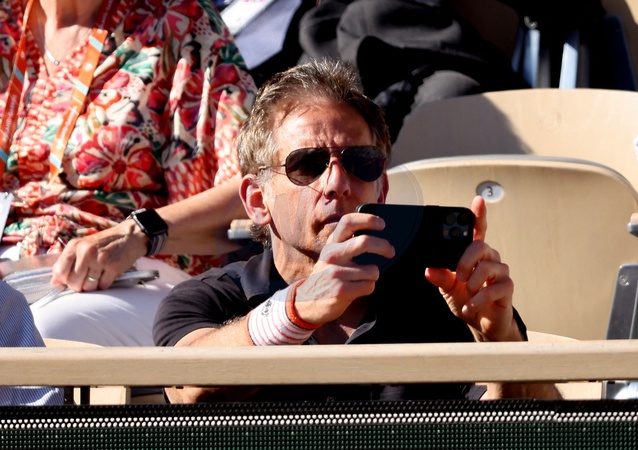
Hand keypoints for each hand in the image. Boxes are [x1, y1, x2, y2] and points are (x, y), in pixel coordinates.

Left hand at [51, 220, 147, 291]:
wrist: (129, 236)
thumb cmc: (105, 242)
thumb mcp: (83, 246)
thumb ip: (67, 262)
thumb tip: (54, 283)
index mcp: (75, 246)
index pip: (59, 271)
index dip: (64, 280)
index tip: (71, 280)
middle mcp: (86, 252)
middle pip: (73, 282)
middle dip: (79, 286)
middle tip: (86, 280)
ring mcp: (100, 259)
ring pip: (88, 287)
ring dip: (93, 286)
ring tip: (98, 277)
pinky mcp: (114, 267)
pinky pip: (103, 286)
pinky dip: (104, 284)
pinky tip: (107, 276)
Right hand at [293, 212, 394, 324]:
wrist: (306, 301)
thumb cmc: (326, 276)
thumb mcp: (331, 255)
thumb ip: (346, 242)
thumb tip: (374, 235)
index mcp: (332, 243)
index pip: (348, 221)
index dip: (368, 219)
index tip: (382, 224)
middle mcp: (332, 255)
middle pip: (364, 241)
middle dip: (383, 246)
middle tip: (390, 251)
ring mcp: (336, 272)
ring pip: (372, 270)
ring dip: (372, 276)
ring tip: (360, 279)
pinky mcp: (341, 290)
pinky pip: (369, 286)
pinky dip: (368, 288)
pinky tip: (356, 289)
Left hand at [425, 195, 519, 341]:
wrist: (481, 323)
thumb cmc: (467, 300)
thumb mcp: (448, 288)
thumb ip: (441, 277)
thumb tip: (430, 269)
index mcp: (475, 255)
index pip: (478, 231)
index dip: (479, 215)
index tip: (478, 200)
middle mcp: (489, 259)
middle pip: (480, 246)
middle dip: (465, 260)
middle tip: (458, 275)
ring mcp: (500, 273)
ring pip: (487, 266)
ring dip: (472, 282)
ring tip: (467, 293)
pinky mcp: (507, 288)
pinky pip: (493, 288)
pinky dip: (478, 299)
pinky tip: (470, 306)